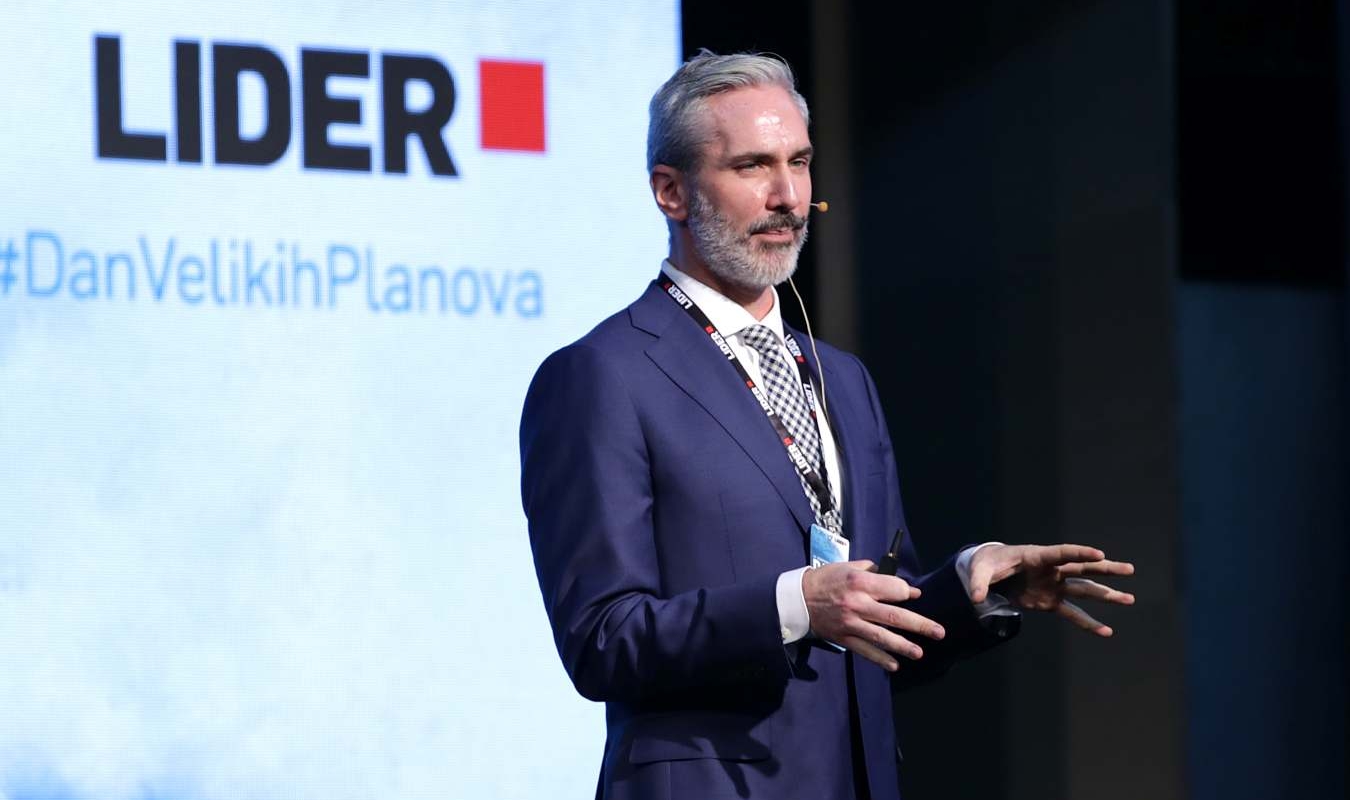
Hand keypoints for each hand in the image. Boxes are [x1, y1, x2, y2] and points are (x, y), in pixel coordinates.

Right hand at [801, 560, 945, 671]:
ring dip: (903, 646)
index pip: (894, 589)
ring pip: (882, 637)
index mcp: (860, 583)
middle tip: (939, 632)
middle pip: (894, 616)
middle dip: (919, 625)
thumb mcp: (849, 567)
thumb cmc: (826, 579)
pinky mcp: (843, 637)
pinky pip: (865, 650)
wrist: (798, 599)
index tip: (914, 595)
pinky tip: (895, 665)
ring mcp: (851, 623)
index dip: (907, 592)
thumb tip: (903, 586)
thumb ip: (875, 573)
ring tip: (920, 653)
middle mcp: (857, 604)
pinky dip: (880, 659)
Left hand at [966, 544, 1134, 636]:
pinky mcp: (1049, 601)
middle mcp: (1050, 570)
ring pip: (1084, 589)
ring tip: (1130, 599)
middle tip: (1129, 569)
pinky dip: (1088, 623)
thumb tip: (976, 598)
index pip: (1061, 553)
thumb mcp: (979, 570)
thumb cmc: (986, 564)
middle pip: (1082, 568)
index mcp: (1036, 556)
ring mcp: (1053, 585)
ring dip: (1106, 594)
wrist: (989, 572)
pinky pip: (1072, 613)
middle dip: (1105, 569)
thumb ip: (979, 583)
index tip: (1100, 554)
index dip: (1079, 553)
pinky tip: (1106, 632)